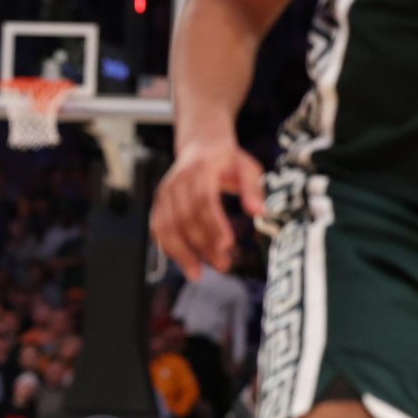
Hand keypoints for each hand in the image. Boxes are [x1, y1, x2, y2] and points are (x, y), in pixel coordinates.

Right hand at [148, 138, 265, 277]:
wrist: (200, 144)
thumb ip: (253, 189)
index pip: (204, 200)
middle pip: (186, 217)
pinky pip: (158, 228)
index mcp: (201, 169)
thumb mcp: (247, 167)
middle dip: (202, 245)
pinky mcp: (159, 202)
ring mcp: (164, 191)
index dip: (213, 224)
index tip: (227, 244)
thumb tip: (259, 212)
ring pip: (167, 226)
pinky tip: (182, 262)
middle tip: (222, 265)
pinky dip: (167, 247)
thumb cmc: (227, 160)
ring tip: (197, 273)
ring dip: (181, 252)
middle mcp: (177, 181)